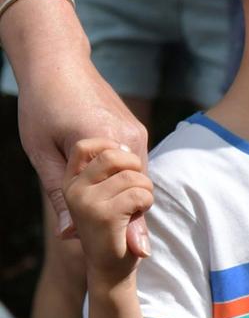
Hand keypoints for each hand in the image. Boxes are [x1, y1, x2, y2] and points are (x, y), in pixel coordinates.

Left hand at [17, 54, 148, 250]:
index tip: (135, 254)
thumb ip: (60, 193)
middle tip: (121, 244)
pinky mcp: (135, 128)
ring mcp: (136, 132)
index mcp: (106, 144)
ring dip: (126, 196)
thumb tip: (69, 235)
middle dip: (130, 214)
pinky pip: (135, 162)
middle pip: (137, 189)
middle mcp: (130, 138)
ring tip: (112, 219)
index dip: (128, 226)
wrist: (58, 63)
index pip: (125, 197)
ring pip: (138, 177)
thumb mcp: (40, 152)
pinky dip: (124, 179)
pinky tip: (108, 188)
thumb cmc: (41, 105)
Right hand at [62, 141, 152, 285]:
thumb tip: (125, 148)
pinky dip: (146, 204)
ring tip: (135, 209)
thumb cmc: (116, 227)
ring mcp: (84, 201)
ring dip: (145, 191)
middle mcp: (73, 189)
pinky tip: (136, 218)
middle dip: (136, 169)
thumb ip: (114, 170)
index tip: (127, 166)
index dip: (113, 147)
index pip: (85, 146)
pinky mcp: (102, 215)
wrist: (109, 269)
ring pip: (132, 176)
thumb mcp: (111, 193)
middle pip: (113, 154)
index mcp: (71, 182)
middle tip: (135, 191)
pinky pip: (138, 194)